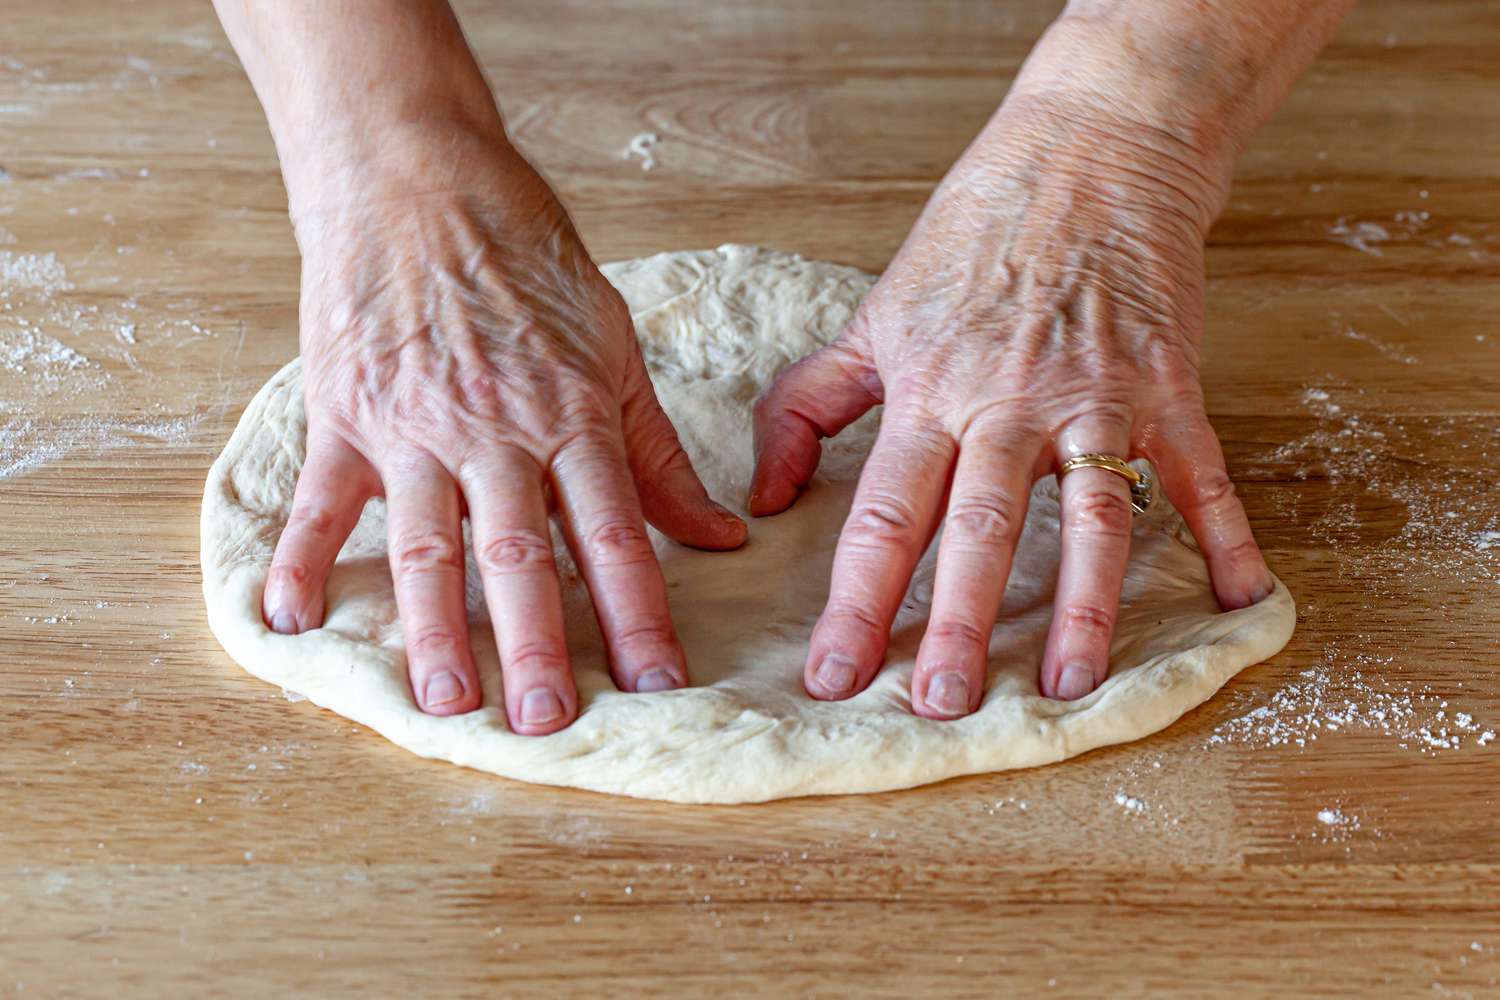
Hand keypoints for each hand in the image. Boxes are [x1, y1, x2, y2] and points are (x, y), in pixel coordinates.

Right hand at [260, 133, 745, 732]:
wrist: (421, 175)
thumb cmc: (528, 259)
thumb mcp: (615, 345)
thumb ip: (658, 452)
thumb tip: (722, 535)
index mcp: (573, 413)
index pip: (617, 532)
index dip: (641, 613)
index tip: (660, 685)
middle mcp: (497, 428)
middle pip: (522, 551)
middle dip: (538, 642)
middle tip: (546, 723)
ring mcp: (415, 422)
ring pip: (429, 541)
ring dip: (435, 628)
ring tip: (445, 703)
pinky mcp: (346, 410)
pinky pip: (324, 496)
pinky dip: (304, 557)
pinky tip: (290, 621)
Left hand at [748, 98, 1273, 717]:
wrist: (1085, 152)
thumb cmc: (971, 240)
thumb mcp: (873, 316)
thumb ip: (810, 405)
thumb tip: (762, 496)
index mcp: (928, 392)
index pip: (881, 514)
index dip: (855, 601)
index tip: (832, 676)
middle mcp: (1006, 402)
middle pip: (978, 527)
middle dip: (957, 623)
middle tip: (941, 706)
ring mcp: (1094, 395)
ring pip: (1088, 514)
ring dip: (1081, 605)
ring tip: (1068, 686)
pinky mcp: (1167, 383)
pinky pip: (1198, 470)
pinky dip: (1223, 534)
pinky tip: (1236, 601)